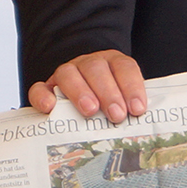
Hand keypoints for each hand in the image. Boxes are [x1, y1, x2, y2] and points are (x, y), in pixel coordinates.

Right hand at [27, 51, 148, 124]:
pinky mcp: (46, 87)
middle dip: (109, 92)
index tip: (138, 109)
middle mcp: (89, 64)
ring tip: (90, 111)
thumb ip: (132, 107)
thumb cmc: (109, 102)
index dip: (132, 86)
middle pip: (97, 69)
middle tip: (117, 115)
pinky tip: (50, 108)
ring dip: (80, 91)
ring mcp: (66, 73)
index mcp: (112, 63)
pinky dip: (43, 96)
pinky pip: (39, 87)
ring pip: (69, 73)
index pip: (124, 67)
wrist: (82, 92)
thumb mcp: (124, 100)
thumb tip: (147, 124)